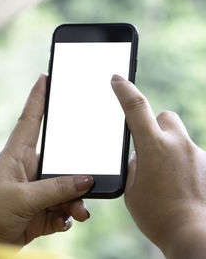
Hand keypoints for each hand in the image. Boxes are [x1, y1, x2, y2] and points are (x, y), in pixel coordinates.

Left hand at [0, 73, 92, 243]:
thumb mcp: (22, 198)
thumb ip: (55, 189)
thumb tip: (86, 180)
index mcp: (18, 155)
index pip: (30, 119)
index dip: (38, 97)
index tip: (45, 76)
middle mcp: (29, 170)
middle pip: (61, 163)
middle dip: (78, 174)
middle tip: (91, 180)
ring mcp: (35, 192)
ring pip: (66, 190)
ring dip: (76, 201)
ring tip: (79, 212)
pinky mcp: (38, 212)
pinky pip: (62, 211)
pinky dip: (67, 217)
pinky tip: (65, 221)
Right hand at [111, 74, 205, 257]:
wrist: (194, 235)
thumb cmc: (158, 216)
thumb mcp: (133, 189)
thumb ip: (135, 166)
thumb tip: (141, 157)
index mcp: (153, 146)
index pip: (136, 107)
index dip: (124, 90)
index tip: (117, 79)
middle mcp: (179, 144)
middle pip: (166, 117)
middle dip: (156, 125)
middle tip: (148, 145)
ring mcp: (197, 154)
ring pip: (180, 140)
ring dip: (170, 150)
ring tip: (166, 179)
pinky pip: (191, 157)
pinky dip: (184, 166)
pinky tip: (180, 187)